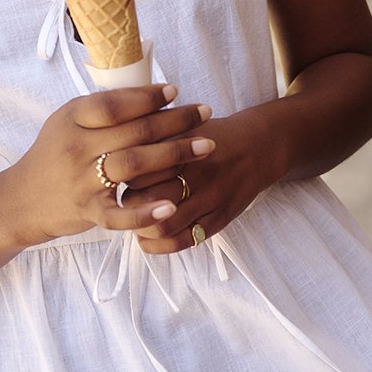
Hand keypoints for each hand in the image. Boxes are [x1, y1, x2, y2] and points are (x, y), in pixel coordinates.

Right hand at [6, 84, 214, 248]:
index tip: (175, 91)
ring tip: (205, 147)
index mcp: (71, 119)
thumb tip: (147, 93)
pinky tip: (171, 206)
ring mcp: (82, 181)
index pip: (113, 104)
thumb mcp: (66, 122)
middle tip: (205, 113)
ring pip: (135, 165)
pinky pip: (120, 214)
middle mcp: (76, 147)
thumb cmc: (53, 155)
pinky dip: (146, 212)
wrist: (22, 200)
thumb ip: (100, 110)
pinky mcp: (88, 211)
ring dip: (175, 155)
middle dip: (175, 121)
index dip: (147, 97)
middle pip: (133, 131)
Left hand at [121, 106, 282, 253]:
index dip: (120, 177)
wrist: (259, 147)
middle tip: (121, 202)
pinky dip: (159, 246)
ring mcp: (209, 200)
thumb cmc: (213, 135)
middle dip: (127, 205)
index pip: (137, 170)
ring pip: (163, 226)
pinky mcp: (219, 220)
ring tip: (134, 222)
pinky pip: (184, 241)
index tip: (116, 177)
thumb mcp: (183, 126)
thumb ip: (152, 135)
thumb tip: (112, 148)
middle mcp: (196, 176)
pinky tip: (148, 238)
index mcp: (182, 149)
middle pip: (146, 200)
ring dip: (140, 228)